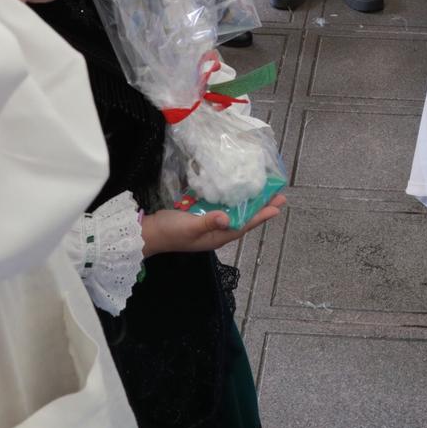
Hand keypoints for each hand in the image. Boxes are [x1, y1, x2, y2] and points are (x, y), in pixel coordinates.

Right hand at [141, 195, 285, 255]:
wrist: (148, 233)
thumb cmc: (169, 232)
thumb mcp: (189, 226)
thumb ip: (208, 222)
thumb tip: (227, 217)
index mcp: (217, 236)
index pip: (244, 225)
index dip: (261, 216)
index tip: (277, 207)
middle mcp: (217, 231)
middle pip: (243, 218)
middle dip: (260, 208)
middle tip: (278, 196)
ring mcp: (209, 224)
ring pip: (234, 212)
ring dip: (249, 203)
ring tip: (263, 192)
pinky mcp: (200, 216)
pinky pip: (222, 208)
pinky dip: (232, 200)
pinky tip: (236, 191)